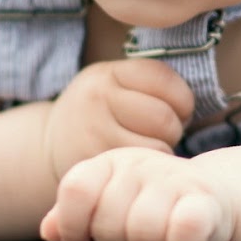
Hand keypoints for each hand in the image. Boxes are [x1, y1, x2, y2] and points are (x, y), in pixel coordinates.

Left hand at [39, 148, 234, 240]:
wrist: (214, 197)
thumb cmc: (151, 205)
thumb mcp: (108, 202)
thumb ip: (75, 214)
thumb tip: (48, 231)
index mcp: (112, 162)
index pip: (77, 190)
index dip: (73, 224)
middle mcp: (142, 165)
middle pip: (108, 224)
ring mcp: (176, 181)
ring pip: (143, 232)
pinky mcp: (208, 202)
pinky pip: (184, 229)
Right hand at [44, 59, 193, 180]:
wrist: (48, 144)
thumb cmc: (98, 111)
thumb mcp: (113, 81)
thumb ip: (147, 82)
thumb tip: (192, 101)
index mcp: (108, 73)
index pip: (163, 79)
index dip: (181, 98)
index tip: (178, 109)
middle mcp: (98, 99)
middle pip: (164, 116)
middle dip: (174, 126)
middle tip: (162, 132)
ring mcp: (95, 133)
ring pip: (158, 144)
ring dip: (164, 148)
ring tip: (149, 145)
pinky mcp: (97, 163)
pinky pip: (144, 167)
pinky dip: (150, 165)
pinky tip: (140, 162)